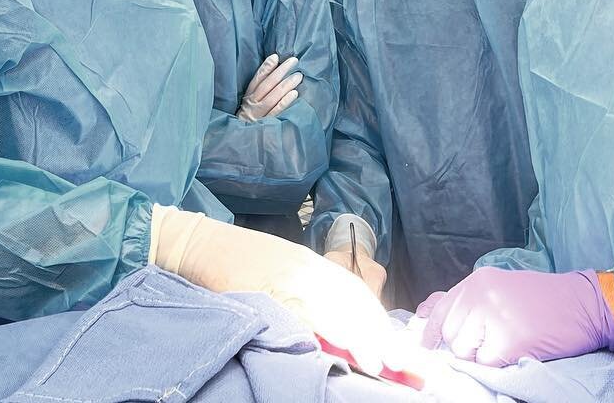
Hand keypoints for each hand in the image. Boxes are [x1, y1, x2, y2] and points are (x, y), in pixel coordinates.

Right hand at [152, 206, 395, 373]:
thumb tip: (344, 341)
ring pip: (338, 309)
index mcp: (315, 270)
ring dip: (365, 338)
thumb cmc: (239, 265)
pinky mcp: (271, 288)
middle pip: (357, 306)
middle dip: (386, 339)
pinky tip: (344, 347)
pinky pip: (305, 312)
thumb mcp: (282, 281)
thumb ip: (313, 305)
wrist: (199, 244)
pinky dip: (328, 330)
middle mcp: (310, 271)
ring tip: (388, 364)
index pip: (360, 301)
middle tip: (414, 369)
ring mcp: (292, 278)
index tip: (410, 359)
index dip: (384, 330)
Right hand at [236, 54, 301, 120]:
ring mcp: (258, 116)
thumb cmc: (247, 123)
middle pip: (267, 86)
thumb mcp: (248, 106)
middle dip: (281, 72)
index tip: (275, 57)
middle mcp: (251, 105)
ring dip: (285, 85)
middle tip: (294, 61)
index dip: (265, 68)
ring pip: (272, 97)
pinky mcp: (265, 126)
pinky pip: (276, 113)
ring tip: (298, 75)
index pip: (256, 80)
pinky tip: (294, 94)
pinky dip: (284, 102)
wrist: (239, 144)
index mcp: (247, 99)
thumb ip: (258, 93)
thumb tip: (275, 75)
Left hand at [415, 267, 613, 366]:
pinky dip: (498, 364)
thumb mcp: (500, 288)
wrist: (584, 304)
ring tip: (506, 341)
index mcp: (478, 280)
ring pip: (465, 351)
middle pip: (452, 334)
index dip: (432, 332)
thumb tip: (428, 314)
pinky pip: (486, 364)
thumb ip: (468, 300)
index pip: (442, 310)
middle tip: (491, 340)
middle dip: (466, 345)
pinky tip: (517, 348)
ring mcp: (493, 317)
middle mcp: (481, 294)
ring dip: (481, 354)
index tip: (425, 346)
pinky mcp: (508, 341)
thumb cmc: (544, 299)